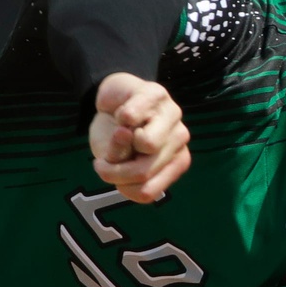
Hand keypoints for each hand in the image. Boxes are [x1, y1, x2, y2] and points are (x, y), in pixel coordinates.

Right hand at [89, 73, 191, 203]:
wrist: (113, 98)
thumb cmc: (116, 136)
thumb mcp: (111, 160)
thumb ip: (120, 162)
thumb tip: (127, 134)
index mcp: (175, 163)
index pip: (145, 192)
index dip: (118, 186)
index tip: (109, 171)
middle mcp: (180, 141)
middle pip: (143, 172)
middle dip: (113, 168)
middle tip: (104, 156)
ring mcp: (173, 116)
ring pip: (147, 144)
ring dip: (119, 138)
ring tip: (118, 131)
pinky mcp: (158, 94)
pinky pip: (131, 116)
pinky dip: (116, 116)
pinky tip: (121, 112)